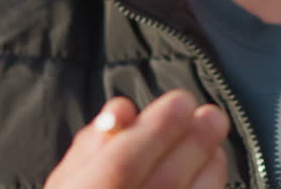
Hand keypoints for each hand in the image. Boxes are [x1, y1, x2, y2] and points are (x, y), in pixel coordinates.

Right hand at [45, 89, 229, 188]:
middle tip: (212, 114)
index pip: (121, 167)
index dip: (155, 131)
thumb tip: (123, 111)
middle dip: (194, 143)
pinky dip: (209, 187)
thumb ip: (91, 145)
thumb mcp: (67, 180)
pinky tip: (210, 168)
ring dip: (208, 166)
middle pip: (165, 185)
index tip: (182, 101)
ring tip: (213, 138)